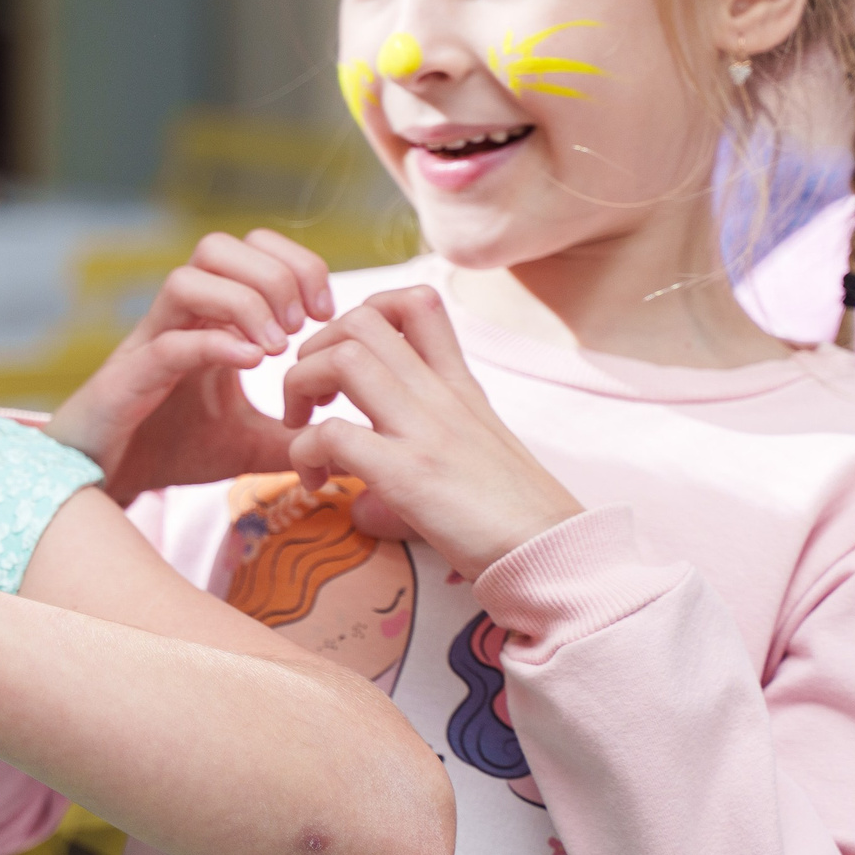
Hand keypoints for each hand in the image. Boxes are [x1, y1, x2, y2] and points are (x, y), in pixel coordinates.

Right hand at [48, 231, 333, 505]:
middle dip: (273, 274)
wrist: (101, 487)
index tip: (325, 311)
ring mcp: (147, 346)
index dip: (295, 264)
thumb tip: (338, 442)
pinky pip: (168, 344)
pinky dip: (215, 345)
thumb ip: (289, 436)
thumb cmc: (166, 453)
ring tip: (276, 347)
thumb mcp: (246, 444)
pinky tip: (252, 365)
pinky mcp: (125, 382)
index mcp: (205, 319)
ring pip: (187, 280)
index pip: (249, 251)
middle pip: (217, 247)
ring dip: (243, 303)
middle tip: (303, 324)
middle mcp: (175, 320)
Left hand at [279, 286, 582, 580]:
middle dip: (315, 347)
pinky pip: (332, 435)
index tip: (341, 360)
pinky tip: (314, 481)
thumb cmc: (512, 512)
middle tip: (310, 397)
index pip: (415, 302)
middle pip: (363, 319)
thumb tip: (361, 481)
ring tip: (302, 428)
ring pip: (343, 359)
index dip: (362, 313)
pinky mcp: (409, 475)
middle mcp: (440, 395)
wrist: (554, 552)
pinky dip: (303, 453)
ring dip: (299, 386)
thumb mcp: (475, 449)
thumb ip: (426, 436)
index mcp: (457, 385)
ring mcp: (425, 430)